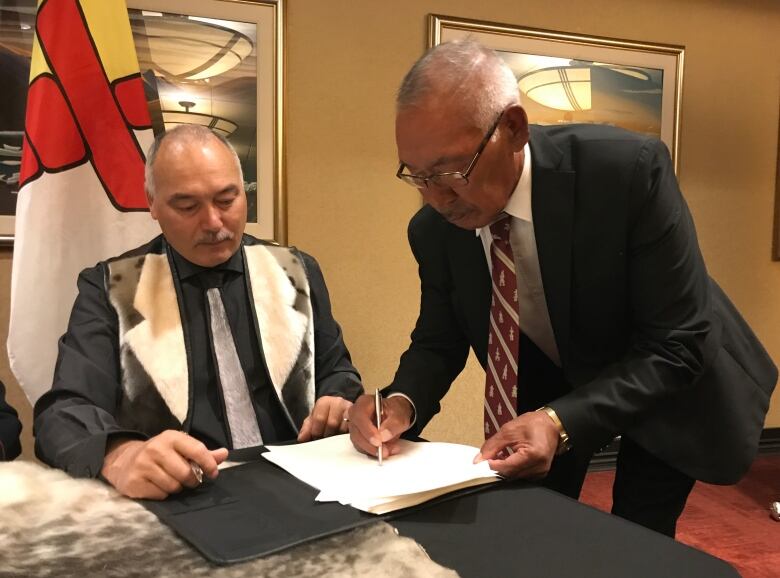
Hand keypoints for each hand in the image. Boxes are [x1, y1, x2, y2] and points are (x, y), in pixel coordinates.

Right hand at [100, 430, 228, 499]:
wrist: (124, 461)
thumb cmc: (160, 455)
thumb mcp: (180, 448)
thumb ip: (202, 453)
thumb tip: (224, 454)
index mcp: (171, 437)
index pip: (197, 450)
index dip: (209, 464)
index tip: (213, 473)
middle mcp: (156, 449)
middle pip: (186, 473)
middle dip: (191, 480)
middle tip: (187, 479)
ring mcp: (143, 465)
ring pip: (174, 486)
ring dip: (176, 488)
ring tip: (169, 480)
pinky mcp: (134, 482)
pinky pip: (160, 495)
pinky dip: (163, 494)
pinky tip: (156, 485)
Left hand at [297, 396, 352, 441]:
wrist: (338, 405)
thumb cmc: (325, 413)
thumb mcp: (313, 417)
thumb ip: (306, 428)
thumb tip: (302, 439)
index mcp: (324, 402)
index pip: (319, 418)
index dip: (316, 431)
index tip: (315, 438)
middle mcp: (338, 403)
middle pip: (332, 423)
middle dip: (327, 435)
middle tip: (325, 441)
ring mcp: (349, 409)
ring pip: (343, 428)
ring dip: (338, 437)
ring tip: (334, 441)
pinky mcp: (357, 417)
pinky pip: (352, 429)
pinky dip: (346, 436)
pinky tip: (342, 439)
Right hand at [348, 393, 412, 459]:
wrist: (395, 415)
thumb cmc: (395, 411)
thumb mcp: (399, 414)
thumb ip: (393, 424)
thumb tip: (383, 436)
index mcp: (364, 402)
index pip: (360, 416)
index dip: (367, 430)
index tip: (378, 441)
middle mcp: (356, 414)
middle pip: (356, 431)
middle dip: (370, 444)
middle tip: (384, 451)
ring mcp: (355, 426)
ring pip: (357, 442)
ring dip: (373, 450)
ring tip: (389, 450)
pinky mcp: (358, 437)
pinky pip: (362, 447)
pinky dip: (373, 452)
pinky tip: (386, 450)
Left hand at [475, 410, 559, 478]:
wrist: (552, 424)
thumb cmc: (533, 424)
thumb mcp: (508, 431)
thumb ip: (492, 446)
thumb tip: (478, 460)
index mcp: (533, 455)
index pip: (507, 467)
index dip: (492, 465)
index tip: (482, 460)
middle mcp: (539, 467)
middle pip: (510, 474)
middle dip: (498, 467)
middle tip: (490, 457)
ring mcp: (541, 472)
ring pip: (515, 476)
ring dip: (505, 468)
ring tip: (500, 455)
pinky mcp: (540, 473)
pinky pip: (522, 475)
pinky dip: (513, 468)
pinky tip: (510, 458)